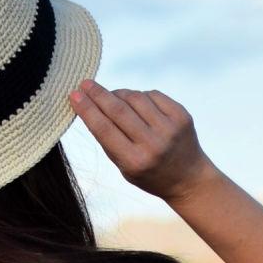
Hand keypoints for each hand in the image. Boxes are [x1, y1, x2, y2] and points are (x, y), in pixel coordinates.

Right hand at [69, 79, 215, 201]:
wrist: (188, 178)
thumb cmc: (148, 173)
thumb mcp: (123, 166)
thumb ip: (109, 139)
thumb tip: (90, 105)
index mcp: (134, 161)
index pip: (104, 129)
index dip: (87, 110)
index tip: (74, 95)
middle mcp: (153, 145)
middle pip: (118, 111)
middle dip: (98, 94)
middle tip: (85, 84)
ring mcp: (170, 129)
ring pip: (136, 98)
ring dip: (119, 93)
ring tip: (111, 96)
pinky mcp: (182, 116)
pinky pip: (153, 95)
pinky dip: (139, 95)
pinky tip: (135, 102)